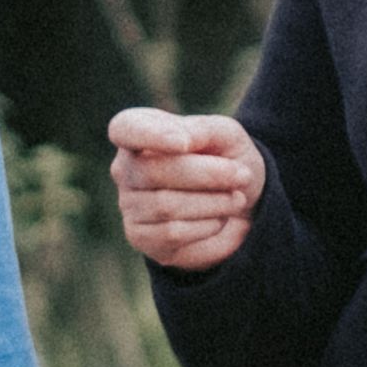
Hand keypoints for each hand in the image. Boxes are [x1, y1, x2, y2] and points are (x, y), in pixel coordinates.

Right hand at [106, 106, 266, 273]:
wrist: (237, 199)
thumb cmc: (224, 157)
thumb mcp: (224, 134)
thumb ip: (203, 130)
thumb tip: (181, 143)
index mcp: (137, 130)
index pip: (124, 128)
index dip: (150, 135)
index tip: (185, 143)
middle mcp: (124, 168)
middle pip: (153, 172)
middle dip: (207, 175)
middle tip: (242, 176)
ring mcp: (128, 205)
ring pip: (166, 207)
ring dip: (213, 204)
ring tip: (236, 199)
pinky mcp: (140, 237)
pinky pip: (172, 234)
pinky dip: (206, 227)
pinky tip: (219, 220)